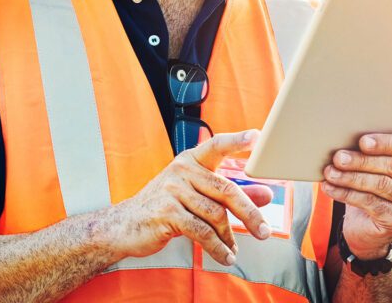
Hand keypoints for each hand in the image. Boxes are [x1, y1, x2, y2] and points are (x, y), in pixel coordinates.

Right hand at [101, 130, 273, 266]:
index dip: (237, 140)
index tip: (257, 136)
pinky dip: (217, 247)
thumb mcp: (197, 196)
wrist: (125, 225)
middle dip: (249, 213)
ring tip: (234, 249)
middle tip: (265, 231)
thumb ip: (230, 194)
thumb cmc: (164, 207)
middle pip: (226, 189)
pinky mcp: (167, 212)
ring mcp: (172, 190)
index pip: (216, 145)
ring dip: (228, 237)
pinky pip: (201, 232)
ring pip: (215, 214)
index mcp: (190, 160)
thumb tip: (266, 194)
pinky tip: (224, 256)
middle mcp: (181, 170)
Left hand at [322, 133, 391, 258]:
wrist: (372, 221)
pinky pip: (371, 203)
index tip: (362, 141)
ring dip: (350, 177)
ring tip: (329, 172)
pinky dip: (347, 194)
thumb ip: (387, 140)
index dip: (385, 143)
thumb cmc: (377, 180)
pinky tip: (330, 188)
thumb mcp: (383, 160)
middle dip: (361, 161)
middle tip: (337, 157)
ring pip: (381, 185)